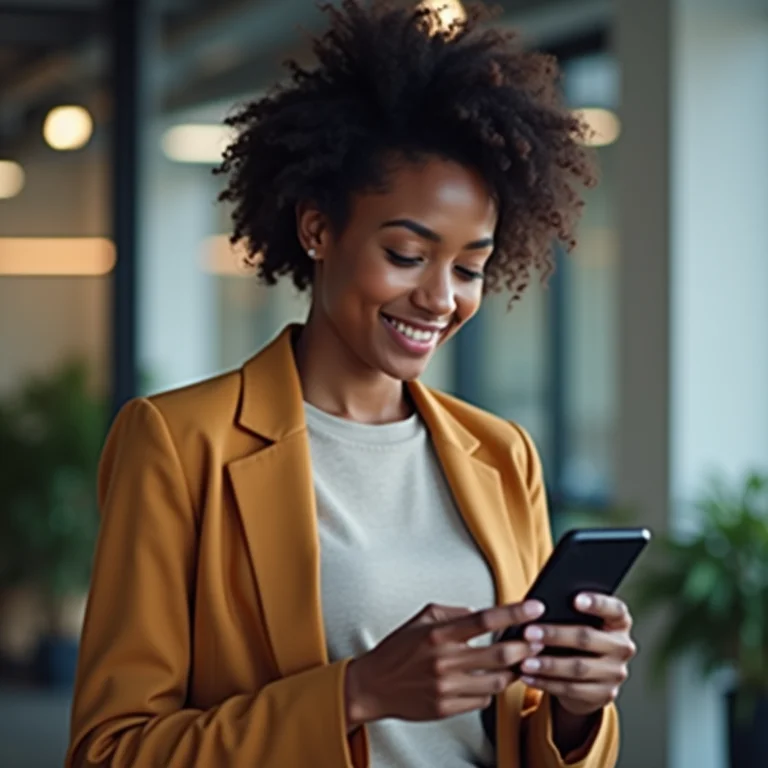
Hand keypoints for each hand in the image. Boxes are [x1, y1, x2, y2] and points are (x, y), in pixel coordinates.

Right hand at [344, 600, 545, 728]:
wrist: (374, 686)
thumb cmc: (398, 650)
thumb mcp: (421, 619)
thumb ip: (452, 613)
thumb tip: (480, 613)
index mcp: (439, 633)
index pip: (485, 619)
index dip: (514, 613)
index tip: (535, 608)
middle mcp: (445, 660)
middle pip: (500, 653)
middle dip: (526, 646)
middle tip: (539, 639)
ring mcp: (447, 687)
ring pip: (497, 680)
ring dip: (515, 670)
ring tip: (522, 661)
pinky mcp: (447, 708)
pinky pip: (482, 699)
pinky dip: (491, 689)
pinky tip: (492, 680)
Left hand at [517, 593, 636, 716]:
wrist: (590, 677)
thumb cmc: (577, 636)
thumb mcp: (578, 622)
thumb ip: (567, 613)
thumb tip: (536, 608)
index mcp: (619, 622)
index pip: (615, 609)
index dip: (597, 603)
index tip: (574, 598)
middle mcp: (622, 647)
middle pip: (588, 638)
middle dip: (555, 635)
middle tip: (528, 632)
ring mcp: (615, 673)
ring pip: (578, 668)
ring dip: (548, 665)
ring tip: (524, 662)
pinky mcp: (604, 694)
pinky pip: (571, 689)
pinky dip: (545, 682)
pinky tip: (527, 676)